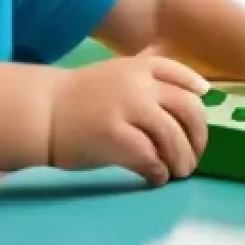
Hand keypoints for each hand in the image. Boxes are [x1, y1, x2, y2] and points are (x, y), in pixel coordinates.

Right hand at [49, 54, 209, 185]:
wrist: (41, 112)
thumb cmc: (77, 99)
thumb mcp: (114, 76)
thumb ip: (145, 83)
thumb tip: (189, 100)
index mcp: (137, 66)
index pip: (181, 76)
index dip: (197, 92)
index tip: (203, 104)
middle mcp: (138, 84)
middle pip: (188, 109)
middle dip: (198, 136)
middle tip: (195, 154)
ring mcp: (128, 109)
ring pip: (173, 137)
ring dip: (183, 160)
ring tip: (180, 172)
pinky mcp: (116, 137)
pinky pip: (152, 158)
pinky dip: (159, 171)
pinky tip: (156, 177)